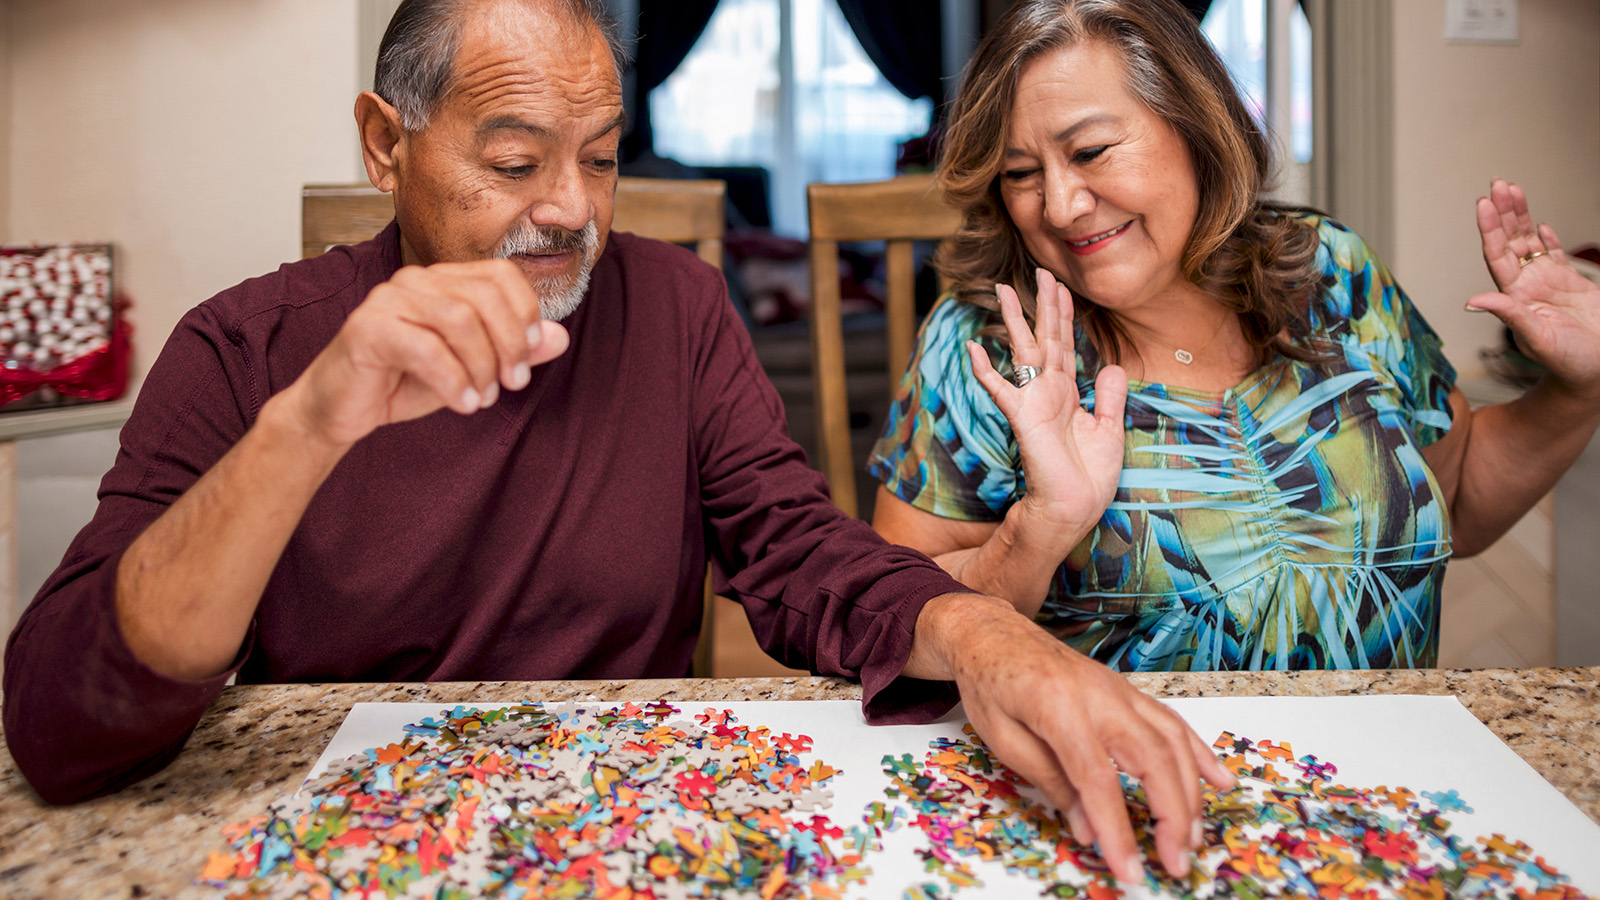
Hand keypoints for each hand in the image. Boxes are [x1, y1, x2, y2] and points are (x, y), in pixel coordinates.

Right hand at [285, 259, 570, 447]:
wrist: (340, 408)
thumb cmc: (404, 382)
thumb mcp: (471, 368)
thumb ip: (513, 351)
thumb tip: (560, 337)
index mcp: (444, 281)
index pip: (500, 275)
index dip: (525, 312)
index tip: (530, 354)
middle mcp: (417, 281)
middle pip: (484, 295)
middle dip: (509, 343)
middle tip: (513, 383)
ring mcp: (389, 300)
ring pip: (458, 319)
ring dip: (481, 365)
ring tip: (482, 397)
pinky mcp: (368, 329)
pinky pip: (426, 348)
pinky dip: (453, 380)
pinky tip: (463, 404)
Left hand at [925, 595, 1233, 881]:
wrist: (995, 633)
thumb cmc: (991, 683)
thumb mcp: (1002, 738)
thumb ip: (1049, 781)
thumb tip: (1088, 829)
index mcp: (1059, 708)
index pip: (1098, 779)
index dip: (1117, 829)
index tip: (1129, 868)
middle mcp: (1101, 697)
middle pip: (1153, 760)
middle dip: (1172, 817)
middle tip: (1176, 864)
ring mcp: (1120, 691)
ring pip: (1173, 743)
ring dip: (1191, 794)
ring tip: (1195, 838)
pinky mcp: (1129, 692)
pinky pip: (1173, 723)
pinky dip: (1200, 754)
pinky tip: (1219, 783)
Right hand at [967, 268, 1127, 549]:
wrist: (1075, 508)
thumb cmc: (1089, 477)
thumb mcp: (1110, 430)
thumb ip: (1110, 397)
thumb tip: (1112, 366)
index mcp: (1068, 393)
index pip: (1065, 344)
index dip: (1064, 314)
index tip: (1061, 285)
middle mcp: (1048, 391)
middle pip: (1045, 337)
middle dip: (1043, 304)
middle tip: (1040, 270)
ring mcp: (1033, 402)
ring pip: (1024, 351)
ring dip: (1015, 321)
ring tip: (1003, 291)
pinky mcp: (1022, 418)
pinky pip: (1002, 389)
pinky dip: (986, 370)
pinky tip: (973, 348)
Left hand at [1470, 179, 1599, 398]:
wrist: (1597, 370)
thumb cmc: (1568, 362)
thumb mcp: (1536, 338)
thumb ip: (1508, 315)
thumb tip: (1472, 301)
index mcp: (1516, 297)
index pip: (1497, 256)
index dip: (1489, 229)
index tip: (1483, 204)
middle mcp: (1527, 286)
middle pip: (1510, 242)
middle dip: (1503, 213)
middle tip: (1497, 184)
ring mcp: (1548, 283)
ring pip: (1529, 242)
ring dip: (1521, 216)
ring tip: (1512, 189)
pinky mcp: (1570, 284)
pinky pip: (1554, 255)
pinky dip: (1547, 238)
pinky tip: (1538, 223)